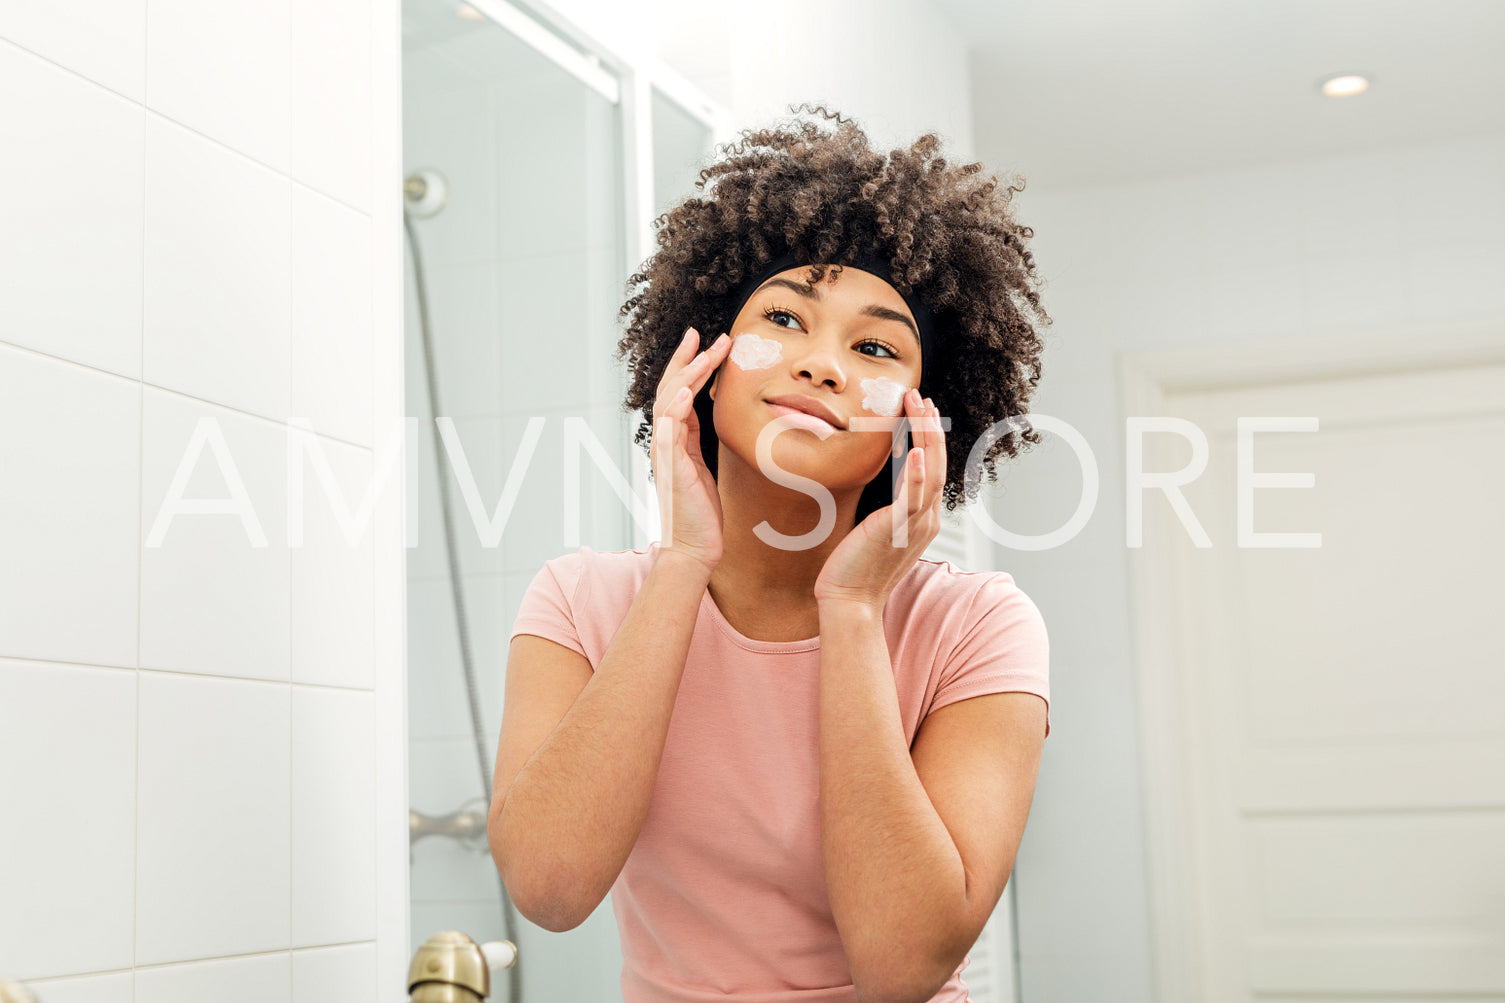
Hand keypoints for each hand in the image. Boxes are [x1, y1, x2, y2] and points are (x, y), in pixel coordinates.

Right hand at [652, 327, 731, 573]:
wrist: (695, 547)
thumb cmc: (701, 512)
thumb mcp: (702, 466)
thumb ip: (698, 440)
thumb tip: (707, 415)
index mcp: (676, 439)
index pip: (679, 392)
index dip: (689, 365)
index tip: (704, 341)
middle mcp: (666, 442)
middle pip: (670, 388)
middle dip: (687, 359)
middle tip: (703, 333)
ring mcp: (666, 453)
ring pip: (669, 402)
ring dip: (686, 374)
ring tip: (703, 351)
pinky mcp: (672, 468)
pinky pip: (669, 431)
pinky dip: (675, 407)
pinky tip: (685, 389)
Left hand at [813, 389, 945, 608]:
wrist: (849, 600)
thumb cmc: (855, 568)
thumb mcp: (875, 530)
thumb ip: (884, 508)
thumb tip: (877, 487)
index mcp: (922, 519)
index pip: (932, 469)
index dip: (929, 437)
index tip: (921, 411)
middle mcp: (926, 520)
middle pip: (939, 463)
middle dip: (931, 427)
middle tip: (922, 397)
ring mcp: (916, 525)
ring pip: (933, 472)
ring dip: (928, 436)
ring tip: (921, 407)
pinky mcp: (899, 530)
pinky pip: (916, 497)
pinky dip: (921, 472)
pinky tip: (919, 449)